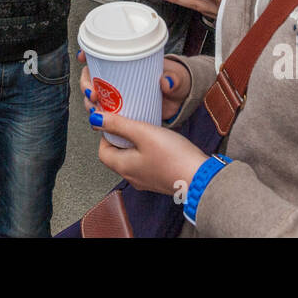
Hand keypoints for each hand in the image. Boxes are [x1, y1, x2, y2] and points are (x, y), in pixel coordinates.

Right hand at [78, 51, 189, 121]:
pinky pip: (104, 113)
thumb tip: (167, 82)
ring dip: (89, 102)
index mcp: (129, 64)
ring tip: (95, 108)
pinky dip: (99, 117)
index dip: (88, 54)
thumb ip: (173, 80)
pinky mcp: (122, 111)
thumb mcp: (176, 77)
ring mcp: (119, 95)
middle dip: (86, 84)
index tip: (83, 56)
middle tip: (93, 92)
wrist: (182, 100)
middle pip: (92, 77)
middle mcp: (120, 78)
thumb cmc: (177, 81)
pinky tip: (99, 121)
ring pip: (95, 96)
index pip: (103, 55)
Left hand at [90, 108, 206, 196]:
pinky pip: (146, 162)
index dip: (106, 134)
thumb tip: (95, 118)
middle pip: (117, 155)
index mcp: (123, 167)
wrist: (201, 177)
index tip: (115, 120)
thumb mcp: (143, 133)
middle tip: (131, 122)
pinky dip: (147, 150)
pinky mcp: (160, 178)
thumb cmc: (174, 157)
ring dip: (135, 143)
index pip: (102, 151)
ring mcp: (147, 180)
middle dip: (121, 137)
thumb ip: (118, 125)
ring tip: (146, 129)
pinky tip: (160, 141)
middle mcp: (132, 176)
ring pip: (132, 158)